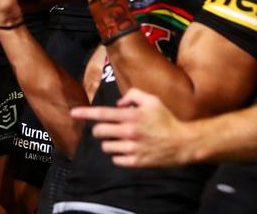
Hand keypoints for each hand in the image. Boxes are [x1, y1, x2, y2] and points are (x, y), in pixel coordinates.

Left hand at [71, 87, 193, 167]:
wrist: (183, 143)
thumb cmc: (167, 119)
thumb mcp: (152, 100)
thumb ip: (133, 95)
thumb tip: (118, 103)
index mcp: (131, 116)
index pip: (102, 114)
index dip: (85, 113)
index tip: (73, 113)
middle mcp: (129, 132)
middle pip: (99, 132)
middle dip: (99, 130)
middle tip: (107, 129)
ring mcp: (132, 148)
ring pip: (106, 147)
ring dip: (109, 143)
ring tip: (121, 140)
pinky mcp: (136, 161)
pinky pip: (116, 160)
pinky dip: (119, 155)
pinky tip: (128, 150)